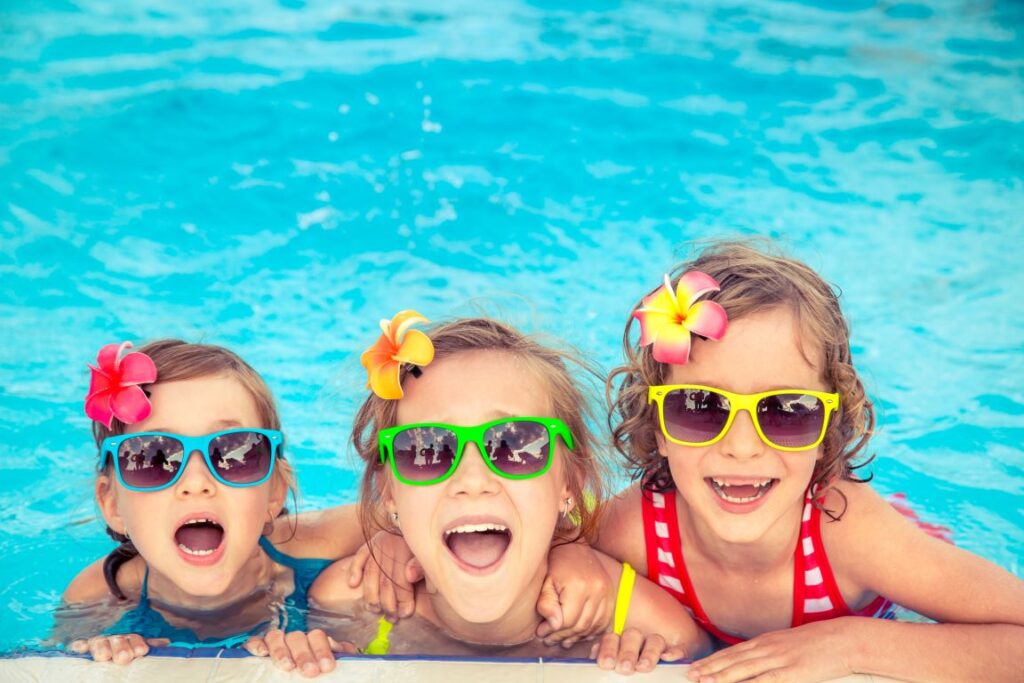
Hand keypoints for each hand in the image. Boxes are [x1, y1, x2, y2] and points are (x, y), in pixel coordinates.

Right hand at [68, 634, 168, 663]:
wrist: (101, 653)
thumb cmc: (124, 652)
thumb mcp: (136, 648)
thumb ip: (149, 645)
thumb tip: (166, 643)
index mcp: (129, 639)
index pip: (134, 639)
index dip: (138, 644)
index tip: (142, 651)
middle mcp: (113, 639)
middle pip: (118, 640)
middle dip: (122, 648)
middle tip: (124, 658)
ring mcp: (97, 642)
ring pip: (100, 642)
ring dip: (102, 647)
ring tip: (104, 656)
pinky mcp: (81, 646)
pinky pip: (79, 644)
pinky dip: (79, 645)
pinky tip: (80, 647)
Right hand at [244, 629, 355, 677]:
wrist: (303, 677)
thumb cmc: (316, 672)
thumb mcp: (327, 665)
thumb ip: (340, 656)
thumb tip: (345, 650)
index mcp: (312, 642)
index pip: (317, 637)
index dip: (322, 650)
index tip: (327, 667)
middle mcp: (294, 640)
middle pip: (297, 637)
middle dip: (304, 655)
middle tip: (310, 672)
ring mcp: (275, 643)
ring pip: (276, 636)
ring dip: (281, 651)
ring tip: (288, 667)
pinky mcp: (257, 649)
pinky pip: (254, 641)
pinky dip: (257, 644)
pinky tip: (262, 653)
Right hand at [346, 531, 422, 618]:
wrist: (417, 522)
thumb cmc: (423, 549)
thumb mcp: (428, 556)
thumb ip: (422, 567)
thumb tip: (409, 576)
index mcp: (409, 548)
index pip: (402, 578)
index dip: (403, 598)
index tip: (405, 613)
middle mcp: (392, 544)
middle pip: (386, 579)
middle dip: (388, 603)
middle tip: (391, 617)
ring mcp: (379, 543)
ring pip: (371, 572)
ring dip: (371, 594)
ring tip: (375, 609)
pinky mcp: (370, 543)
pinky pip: (359, 555)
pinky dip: (354, 569)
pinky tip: (353, 584)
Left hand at [536, 542, 612, 647]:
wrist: (573, 545)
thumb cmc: (555, 562)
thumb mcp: (545, 581)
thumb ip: (546, 603)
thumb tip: (553, 624)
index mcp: (579, 586)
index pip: (567, 621)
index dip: (552, 631)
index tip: (541, 632)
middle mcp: (597, 590)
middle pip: (580, 626)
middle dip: (563, 636)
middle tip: (549, 639)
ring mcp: (607, 593)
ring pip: (592, 626)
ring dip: (576, 636)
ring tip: (562, 638)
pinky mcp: (611, 595)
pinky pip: (603, 621)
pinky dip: (590, 630)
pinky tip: (577, 632)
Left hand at [591, 627, 685, 674]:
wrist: (640, 672)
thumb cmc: (621, 673)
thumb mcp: (611, 667)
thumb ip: (605, 660)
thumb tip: (595, 660)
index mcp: (618, 642)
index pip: (612, 638)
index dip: (608, 649)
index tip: (606, 664)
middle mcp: (637, 641)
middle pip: (632, 636)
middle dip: (627, 652)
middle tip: (624, 668)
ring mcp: (656, 646)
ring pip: (655, 640)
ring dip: (649, 653)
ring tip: (643, 667)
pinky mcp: (675, 653)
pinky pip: (678, 649)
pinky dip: (674, 652)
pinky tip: (668, 657)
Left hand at [686, 618, 862, 682]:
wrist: (843, 639)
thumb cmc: (819, 643)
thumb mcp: (789, 643)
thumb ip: (771, 652)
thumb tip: (754, 661)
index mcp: (766, 641)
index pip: (732, 653)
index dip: (712, 662)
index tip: (696, 668)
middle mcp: (767, 648)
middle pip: (732, 661)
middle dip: (709, 670)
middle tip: (691, 676)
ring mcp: (778, 660)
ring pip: (743, 670)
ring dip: (721, 677)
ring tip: (704, 682)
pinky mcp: (791, 673)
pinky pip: (765, 681)